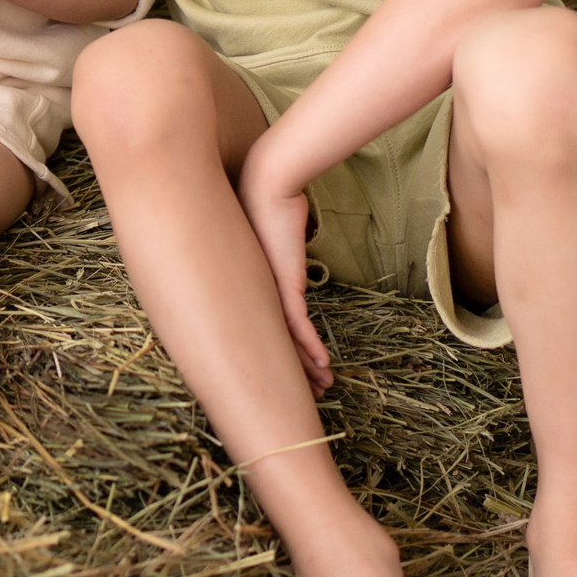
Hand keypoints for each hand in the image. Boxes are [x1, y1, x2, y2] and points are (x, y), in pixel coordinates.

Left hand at [237, 160, 332, 392]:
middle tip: (307, 392)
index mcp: (254, 286)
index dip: (282, 353)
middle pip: (275, 342)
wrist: (266, 184)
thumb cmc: (269, 201)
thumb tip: (293, 238)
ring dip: (307, 366)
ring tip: (321, 388)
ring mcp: (267, 292)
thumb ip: (282, 244)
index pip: (268, 328)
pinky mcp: (282, 285)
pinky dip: (310, 347)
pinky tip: (322, 365)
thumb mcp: (275, 231)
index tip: (294, 371)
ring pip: (287, 341)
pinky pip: (297, 325)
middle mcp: (256, 294)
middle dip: (294, 371)